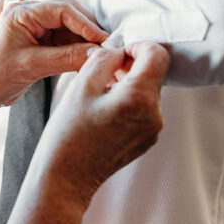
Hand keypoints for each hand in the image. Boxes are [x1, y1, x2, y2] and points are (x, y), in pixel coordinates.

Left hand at [0, 0, 107, 124]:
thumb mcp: (30, 66)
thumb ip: (65, 58)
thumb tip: (98, 53)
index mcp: (21, 13)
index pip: (62, 10)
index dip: (86, 24)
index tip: (104, 41)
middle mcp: (30, 16)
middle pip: (71, 16)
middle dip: (90, 31)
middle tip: (109, 48)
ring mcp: (37, 30)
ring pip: (72, 31)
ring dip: (87, 43)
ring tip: (103, 58)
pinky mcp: (42, 45)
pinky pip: (68, 44)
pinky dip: (80, 52)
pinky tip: (91, 62)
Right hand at [32, 42, 169, 207]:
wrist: (67, 177)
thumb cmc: (68, 133)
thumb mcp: (82, 85)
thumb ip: (104, 58)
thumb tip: (119, 50)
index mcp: (139, 98)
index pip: (157, 54)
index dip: (136, 46)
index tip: (117, 54)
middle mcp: (154, 115)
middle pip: (154, 73)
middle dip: (130, 67)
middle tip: (102, 74)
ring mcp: (153, 130)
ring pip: (148, 91)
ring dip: (128, 85)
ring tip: (99, 94)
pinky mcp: (147, 139)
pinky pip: (145, 109)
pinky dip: (129, 102)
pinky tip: (104, 111)